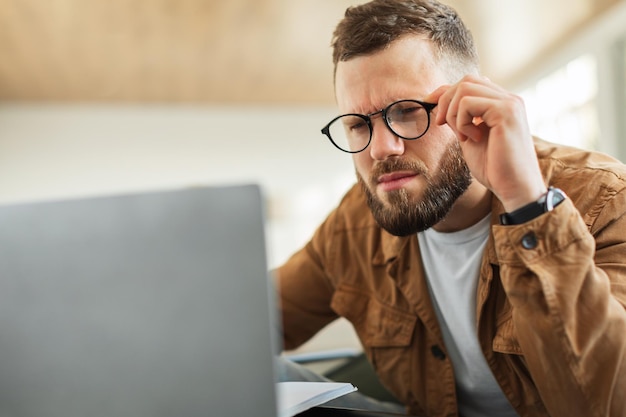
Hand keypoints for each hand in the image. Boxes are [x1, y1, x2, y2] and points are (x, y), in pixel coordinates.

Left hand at [425, 75, 546, 211]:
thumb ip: (460, 120)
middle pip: (466, 80)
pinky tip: (472, 138)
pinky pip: (468, 102)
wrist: (514, 188)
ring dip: (453, 113)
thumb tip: (441, 104)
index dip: (446, 92)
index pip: (470, 83)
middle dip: (445, 100)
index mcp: (502, 104)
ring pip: (465, 88)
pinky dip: (461, 121)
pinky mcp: (506, 111)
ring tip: (463, 136)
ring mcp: (509, 103)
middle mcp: (509, 99)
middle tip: (441, 124)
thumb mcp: (470, 139)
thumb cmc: (495, 168)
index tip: (429, 105)